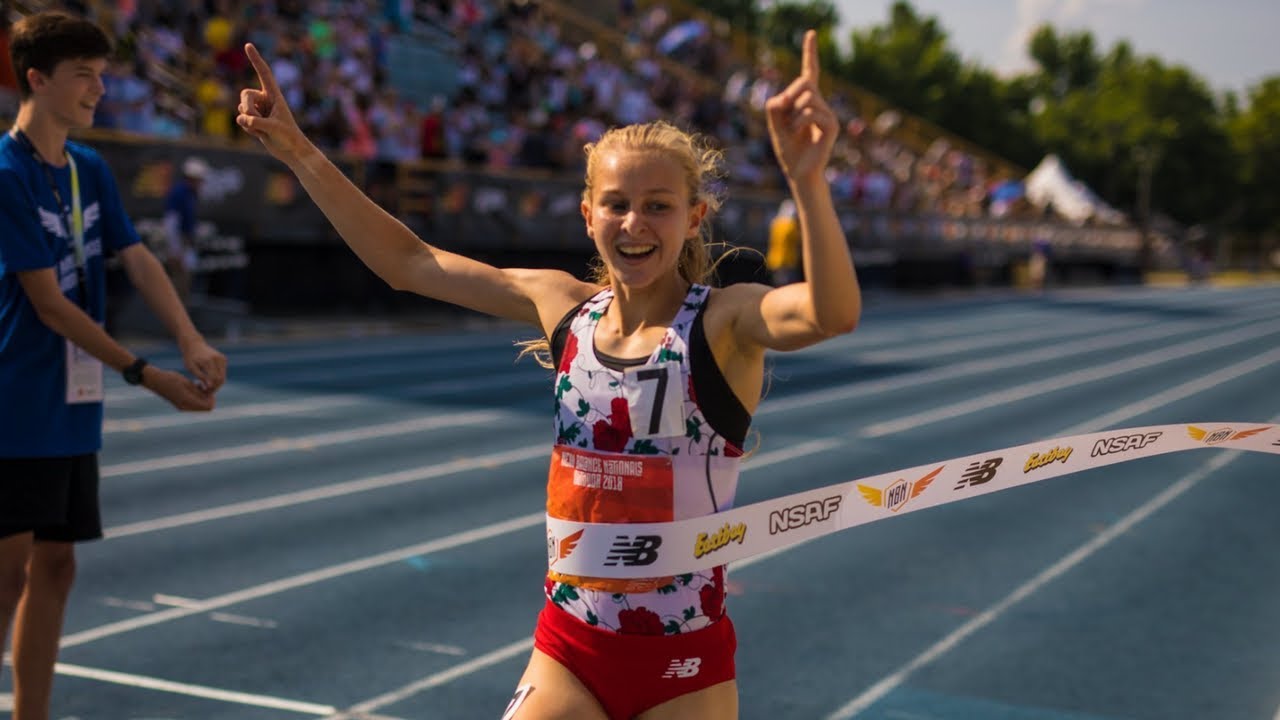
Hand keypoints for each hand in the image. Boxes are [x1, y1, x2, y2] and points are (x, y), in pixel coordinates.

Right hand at [144, 367, 215, 411]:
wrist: (155, 380)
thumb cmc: (170, 378)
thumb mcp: (187, 383)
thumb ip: (199, 391)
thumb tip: (210, 396)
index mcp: (187, 402)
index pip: (208, 406)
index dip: (212, 398)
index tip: (208, 387)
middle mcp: (185, 407)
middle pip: (205, 408)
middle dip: (208, 398)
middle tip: (204, 386)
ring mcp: (182, 407)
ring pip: (200, 406)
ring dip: (202, 397)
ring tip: (198, 384)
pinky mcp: (180, 405)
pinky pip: (194, 404)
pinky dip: (197, 397)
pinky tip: (194, 386)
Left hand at [180, 338, 226, 392]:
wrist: (194, 344)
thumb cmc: (190, 357)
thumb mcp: (191, 367)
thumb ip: (201, 376)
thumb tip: (209, 386)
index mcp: (208, 361)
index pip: (214, 380)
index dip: (211, 388)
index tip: (204, 392)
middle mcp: (217, 359)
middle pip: (221, 379)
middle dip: (215, 387)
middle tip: (206, 391)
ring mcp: (222, 358)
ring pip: (223, 377)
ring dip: (217, 384)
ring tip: (207, 386)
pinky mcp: (223, 358)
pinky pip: (223, 372)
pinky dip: (218, 378)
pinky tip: (209, 379)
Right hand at [236, 43, 313, 164]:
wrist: (291, 151)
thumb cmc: (289, 138)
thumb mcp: (274, 129)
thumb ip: (257, 123)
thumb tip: (241, 119)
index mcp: (274, 96)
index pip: (264, 73)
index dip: (256, 59)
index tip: (248, 45)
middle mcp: (265, 100)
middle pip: (245, 94)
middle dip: (247, 107)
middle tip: (254, 120)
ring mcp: (258, 111)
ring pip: (241, 109)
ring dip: (249, 121)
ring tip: (263, 129)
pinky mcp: (253, 121)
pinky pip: (241, 120)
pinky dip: (248, 129)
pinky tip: (260, 135)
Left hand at [765, 30, 838, 185]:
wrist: (799, 173)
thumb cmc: (788, 150)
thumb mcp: (774, 126)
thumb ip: (774, 108)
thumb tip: (785, 97)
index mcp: (806, 101)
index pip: (810, 72)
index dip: (810, 53)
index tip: (810, 33)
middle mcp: (820, 104)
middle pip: (804, 82)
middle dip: (789, 96)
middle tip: (784, 116)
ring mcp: (827, 114)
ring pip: (806, 97)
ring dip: (792, 114)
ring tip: (793, 129)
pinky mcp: (831, 125)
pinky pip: (810, 113)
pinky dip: (798, 122)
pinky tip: (797, 132)